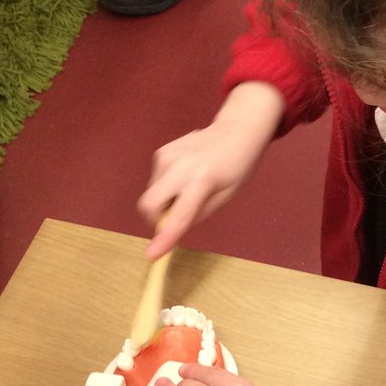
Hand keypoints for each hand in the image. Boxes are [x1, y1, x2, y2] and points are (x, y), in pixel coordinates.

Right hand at [139, 82, 285, 258]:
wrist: (237, 131)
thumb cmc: (237, 168)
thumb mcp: (224, 197)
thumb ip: (195, 215)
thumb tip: (170, 231)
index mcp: (201, 180)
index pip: (177, 216)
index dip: (164, 239)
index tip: (151, 255)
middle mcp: (179, 167)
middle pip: (149, 204)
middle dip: (156, 219)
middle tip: (176, 218)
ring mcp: (167, 156)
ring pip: (152, 194)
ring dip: (166, 200)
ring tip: (191, 188)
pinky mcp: (162, 152)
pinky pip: (156, 181)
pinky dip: (167, 187)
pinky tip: (187, 176)